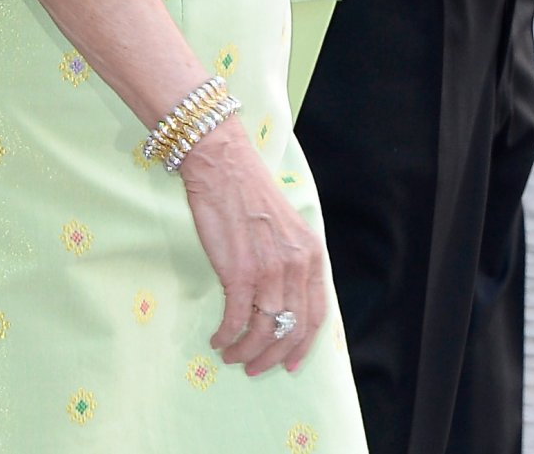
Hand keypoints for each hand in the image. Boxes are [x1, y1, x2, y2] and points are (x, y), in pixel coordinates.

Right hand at [181, 121, 326, 375]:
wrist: (223, 166)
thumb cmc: (250, 195)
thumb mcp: (286, 229)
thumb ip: (292, 264)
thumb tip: (285, 305)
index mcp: (312, 254)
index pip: (316, 316)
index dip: (302, 347)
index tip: (288, 365)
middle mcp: (296, 264)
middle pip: (291, 330)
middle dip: (272, 357)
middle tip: (253, 368)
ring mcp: (269, 269)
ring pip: (263, 331)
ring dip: (245, 351)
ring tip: (230, 354)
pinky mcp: (239, 271)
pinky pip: (236, 319)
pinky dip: (226, 335)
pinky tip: (217, 338)